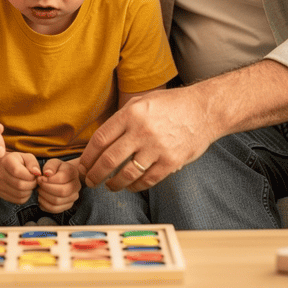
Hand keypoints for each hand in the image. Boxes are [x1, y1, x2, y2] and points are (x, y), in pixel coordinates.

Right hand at [0, 152, 40, 203]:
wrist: (6, 168)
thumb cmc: (20, 162)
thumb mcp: (27, 157)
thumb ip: (33, 163)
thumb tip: (37, 173)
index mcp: (6, 161)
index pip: (17, 171)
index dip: (29, 175)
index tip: (34, 174)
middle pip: (19, 184)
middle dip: (32, 184)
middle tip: (34, 181)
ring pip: (19, 194)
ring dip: (29, 191)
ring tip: (30, 184)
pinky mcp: (1, 194)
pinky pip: (18, 200)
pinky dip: (26, 197)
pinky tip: (25, 189)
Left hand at [37, 158, 80, 212]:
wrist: (64, 176)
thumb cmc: (57, 169)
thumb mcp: (53, 162)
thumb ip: (50, 166)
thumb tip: (47, 173)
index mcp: (73, 172)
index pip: (61, 179)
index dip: (48, 180)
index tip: (39, 178)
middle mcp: (76, 186)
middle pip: (61, 192)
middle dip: (46, 189)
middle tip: (38, 186)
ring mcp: (73, 197)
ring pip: (57, 202)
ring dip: (44, 197)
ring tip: (39, 191)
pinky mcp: (68, 205)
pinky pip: (55, 209)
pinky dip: (45, 205)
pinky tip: (41, 198)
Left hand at [77, 86, 215, 191]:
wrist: (204, 110)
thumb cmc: (172, 104)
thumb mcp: (143, 101)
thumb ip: (122, 117)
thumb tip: (102, 139)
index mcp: (131, 113)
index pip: (100, 139)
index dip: (88, 156)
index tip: (83, 165)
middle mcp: (141, 131)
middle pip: (109, 159)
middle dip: (95, 175)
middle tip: (90, 181)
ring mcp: (156, 147)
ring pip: (126, 174)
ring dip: (114, 184)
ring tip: (109, 186)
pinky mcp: (171, 162)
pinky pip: (147, 180)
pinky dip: (135, 186)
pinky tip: (130, 186)